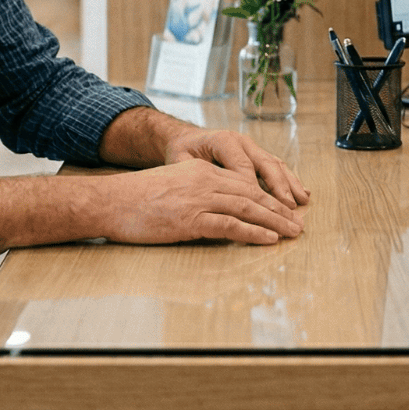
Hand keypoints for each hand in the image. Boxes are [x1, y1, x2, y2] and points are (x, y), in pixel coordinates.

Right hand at [98, 158, 303, 244]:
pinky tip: (268, 239)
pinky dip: (253, 233)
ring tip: (292, 232)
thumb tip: (215, 207)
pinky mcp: (190, 219)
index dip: (268, 196)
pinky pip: (229, 225)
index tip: (284, 208)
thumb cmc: (135, 198)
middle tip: (298, 222)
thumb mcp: (171, 184)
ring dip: (274, 222)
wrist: (110, 201)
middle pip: (251, 194)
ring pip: (247, 208)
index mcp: (201, 170)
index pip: (243, 183)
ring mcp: (198, 199)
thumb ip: (195, 190)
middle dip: (278, 209)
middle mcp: (204, 180)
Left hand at [163, 127, 310, 208]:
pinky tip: (301, 193)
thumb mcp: (181, 161)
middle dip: (279, 188)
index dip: (253, 188)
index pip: (243, 167)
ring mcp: (252, 148)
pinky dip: (289, 181)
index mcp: (224, 141)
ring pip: (275, 166)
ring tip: (300, 203)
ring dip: (289, 185)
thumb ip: (196, 174)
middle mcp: (242, 142)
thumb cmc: (183, 152)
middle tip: (289, 209)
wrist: (186, 139)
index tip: (260, 208)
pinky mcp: (257, 156)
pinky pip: (277, 167)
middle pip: (266, 165)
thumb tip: (210, 191)